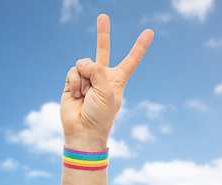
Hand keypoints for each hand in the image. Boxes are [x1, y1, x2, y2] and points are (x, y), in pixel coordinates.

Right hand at [60, 14, 153, 150]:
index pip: (131, 60)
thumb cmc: (100, 116)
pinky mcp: (72, 83)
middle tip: (103, 16)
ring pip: (83, 63)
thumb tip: (84, 62)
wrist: (83, 132)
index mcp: (116, 80)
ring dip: (84, 78)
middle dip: (102, 33)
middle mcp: (101, 77)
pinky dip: (74, 82)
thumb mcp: (108, 91)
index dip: (139, 46)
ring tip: (85, 94)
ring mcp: (86, 79)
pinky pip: (73, 71)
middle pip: (102, 50)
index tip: (149, 32)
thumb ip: (98, 70)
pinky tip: (77, 95)